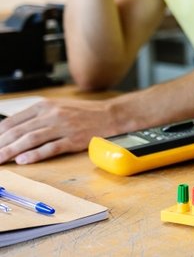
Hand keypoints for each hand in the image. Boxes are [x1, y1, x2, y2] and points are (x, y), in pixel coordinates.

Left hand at [0, 99, 119, 163]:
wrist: (110, 115)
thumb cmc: (82, 113)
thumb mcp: (56, 107)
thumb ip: (35, 117)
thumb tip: (11, 131)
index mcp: (44, 106)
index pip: (12, 121)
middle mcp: (52, 114)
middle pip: (18, 132)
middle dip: (0, 146)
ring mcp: (63, 127)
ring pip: (30, 140)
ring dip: (11, 152)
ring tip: (0, 160)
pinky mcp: (73, 139)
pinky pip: (50, 148)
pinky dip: (35, 155)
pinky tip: (23, 161)